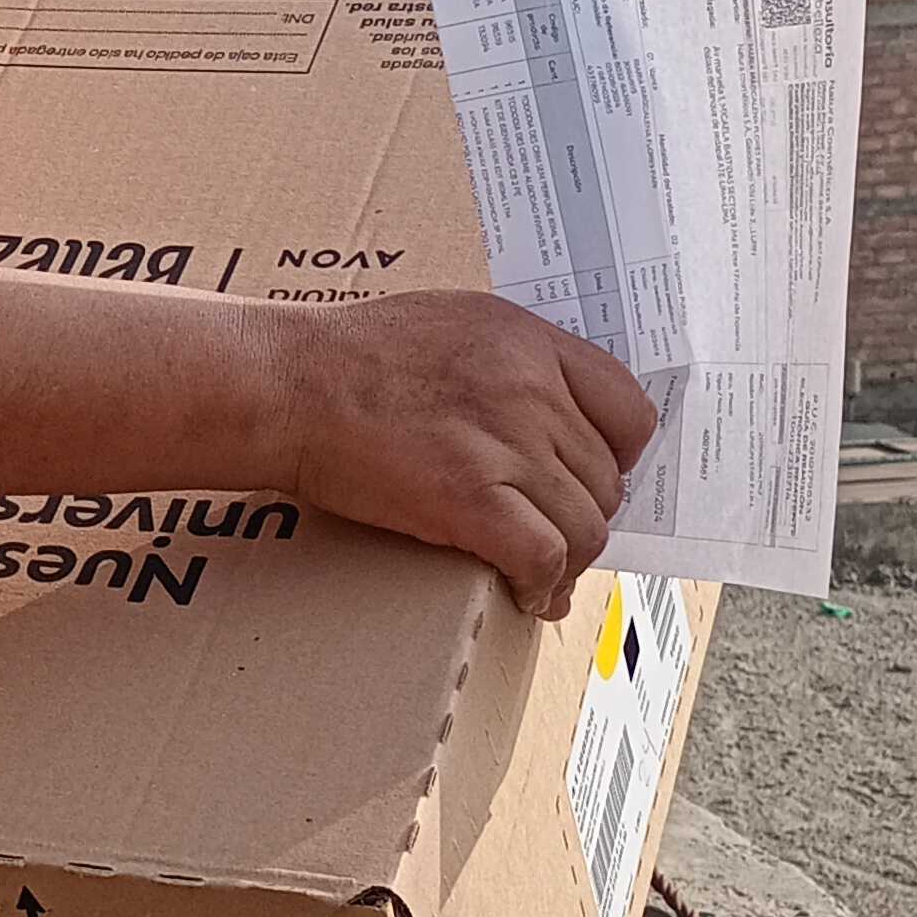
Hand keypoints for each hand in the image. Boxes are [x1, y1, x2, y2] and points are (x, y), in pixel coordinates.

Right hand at [268, 295, 657, 616]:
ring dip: (568, 561)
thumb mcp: (448, 322)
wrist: (287, 384)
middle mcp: (531, 389)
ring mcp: (505, 445)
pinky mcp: (471, 499)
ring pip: (586, 527)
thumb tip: (545, 417)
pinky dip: (543, 586)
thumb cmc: (346, 356)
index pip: (628, 409)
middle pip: (606, 478)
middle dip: (583, 515)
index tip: (592, 477)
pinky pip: (546, 558)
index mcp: (528, 341)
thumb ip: (507, 360)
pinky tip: (527, 594)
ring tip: (542, 575)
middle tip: (551, 533)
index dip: (619, 456)